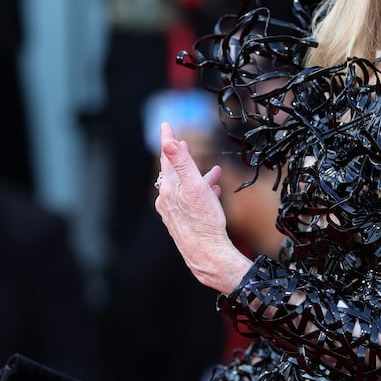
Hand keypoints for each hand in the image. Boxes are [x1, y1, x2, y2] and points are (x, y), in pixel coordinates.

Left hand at [155, 121, 251, 293]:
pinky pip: (190, 201)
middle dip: (181, 157)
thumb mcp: (194, 188)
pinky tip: (214, 193)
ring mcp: (175, 212)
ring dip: (197, 176)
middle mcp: (168, 200)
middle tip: (182, 143)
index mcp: (170, 189)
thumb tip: (168, 142)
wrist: (207, 255)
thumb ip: (182, 164)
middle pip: (174, 172)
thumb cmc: (204, 223)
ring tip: (214, 171)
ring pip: (185, 187)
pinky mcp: (184, 222)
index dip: (168, 140)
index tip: (166, 125)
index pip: (167, 158)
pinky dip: (201, 192)